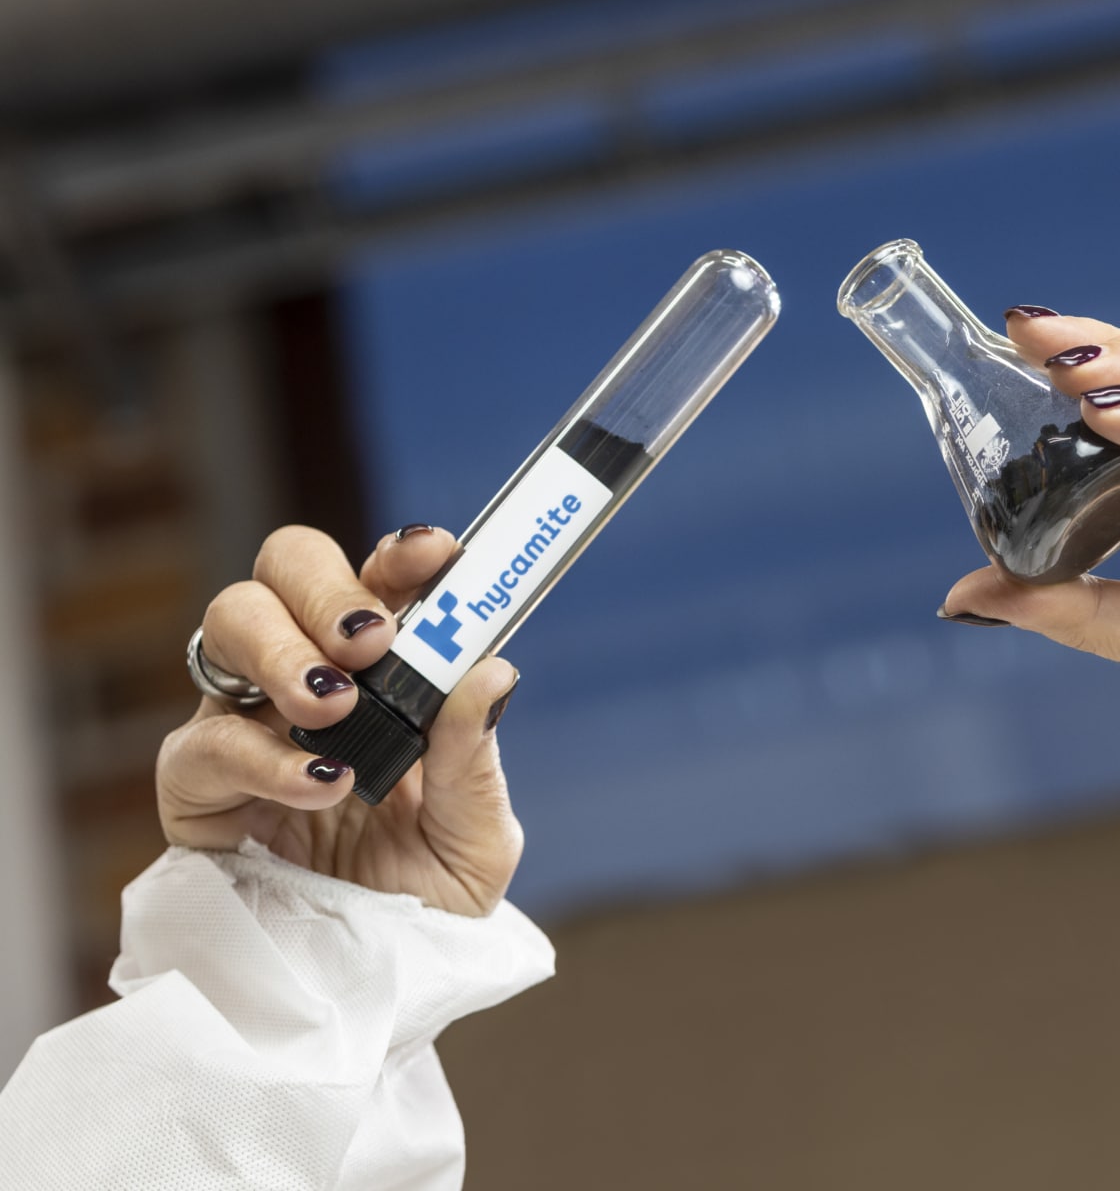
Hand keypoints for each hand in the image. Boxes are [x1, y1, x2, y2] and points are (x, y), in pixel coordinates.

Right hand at [158, 525, 522, 915]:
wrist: (374, 995)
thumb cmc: (425, 901)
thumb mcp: (477, 839)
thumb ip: (475, 760)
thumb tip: (492, 671)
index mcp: (385, 678)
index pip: (379, 584)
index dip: (401, 555)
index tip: (440, 554)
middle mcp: (311, 684)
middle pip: (285, 572)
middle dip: (326, 586)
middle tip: (371, 640)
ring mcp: (247, 728)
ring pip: (227, 626)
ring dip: (283, 651)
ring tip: (333, 705)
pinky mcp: (197, 793)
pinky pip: (202, 744)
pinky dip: (261, 756)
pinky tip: (319, 785)